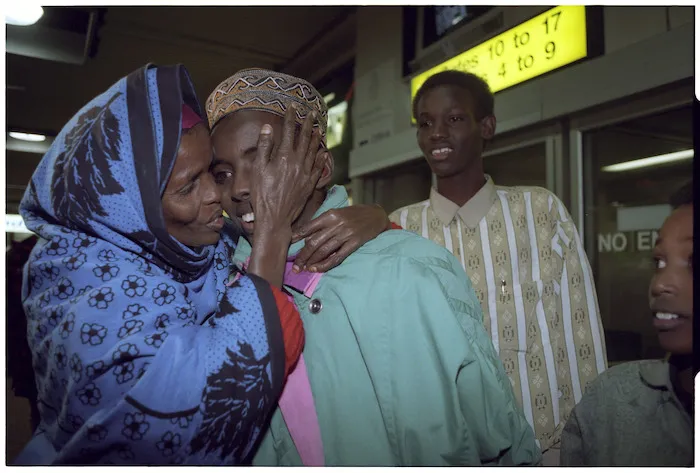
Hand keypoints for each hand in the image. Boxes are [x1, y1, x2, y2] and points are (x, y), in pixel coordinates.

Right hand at [250, 104, 323, 233]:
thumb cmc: (262, 194)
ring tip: (318, 128)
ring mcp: (305, 174)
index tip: (292, 106)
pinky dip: (321, 158)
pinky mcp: (309, 184)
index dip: (290, 117)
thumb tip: (268, 127)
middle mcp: (298, 162)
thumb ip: (264, 147)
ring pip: (313, 151)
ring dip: (316, 138)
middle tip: (310, 113)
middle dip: (307, 124)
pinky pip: (318, 168)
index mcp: (284, 156)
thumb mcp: (258, 169)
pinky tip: (323, 153)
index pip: (288, 131)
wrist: (275, 218)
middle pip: (304, 138)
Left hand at [291, 204, 389, 272]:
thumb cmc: (354, 214)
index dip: (296, 238)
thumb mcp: (337, 213)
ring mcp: (345, 235)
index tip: (288, 246)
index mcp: (330, 215)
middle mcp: (336, 224)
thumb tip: (305, 237)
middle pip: (313, 242)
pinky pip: (336, 257)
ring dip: (311, 262)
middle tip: (295, 266)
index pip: (308, 228)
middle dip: (302, 256)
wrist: (376, 215)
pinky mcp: (353, 244)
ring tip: (303, 269)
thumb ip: (322, 223)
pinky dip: (325, 265)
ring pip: (323, 251)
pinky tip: (317, 269)